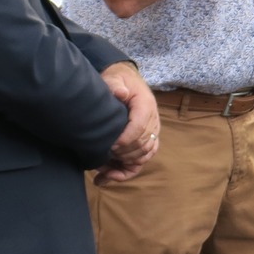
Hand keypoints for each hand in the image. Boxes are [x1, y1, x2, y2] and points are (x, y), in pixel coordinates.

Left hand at [94, 62, 158, 185]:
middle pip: (142, 145)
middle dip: (122, 155)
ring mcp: (151, 132)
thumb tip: (121, 93)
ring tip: (102, 171)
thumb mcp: (114, 78)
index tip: (109, 147)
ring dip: (124, 166)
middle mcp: (152, 120)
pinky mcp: (147, 140)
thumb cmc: (118, 80)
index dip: (125, 140)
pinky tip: (109, 176)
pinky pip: (142, 159)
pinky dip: (128, 171)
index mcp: (146, 105)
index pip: (140, 127)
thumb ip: (116, 85)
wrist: (125, 80)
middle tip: (101, 157)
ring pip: (143, 155)